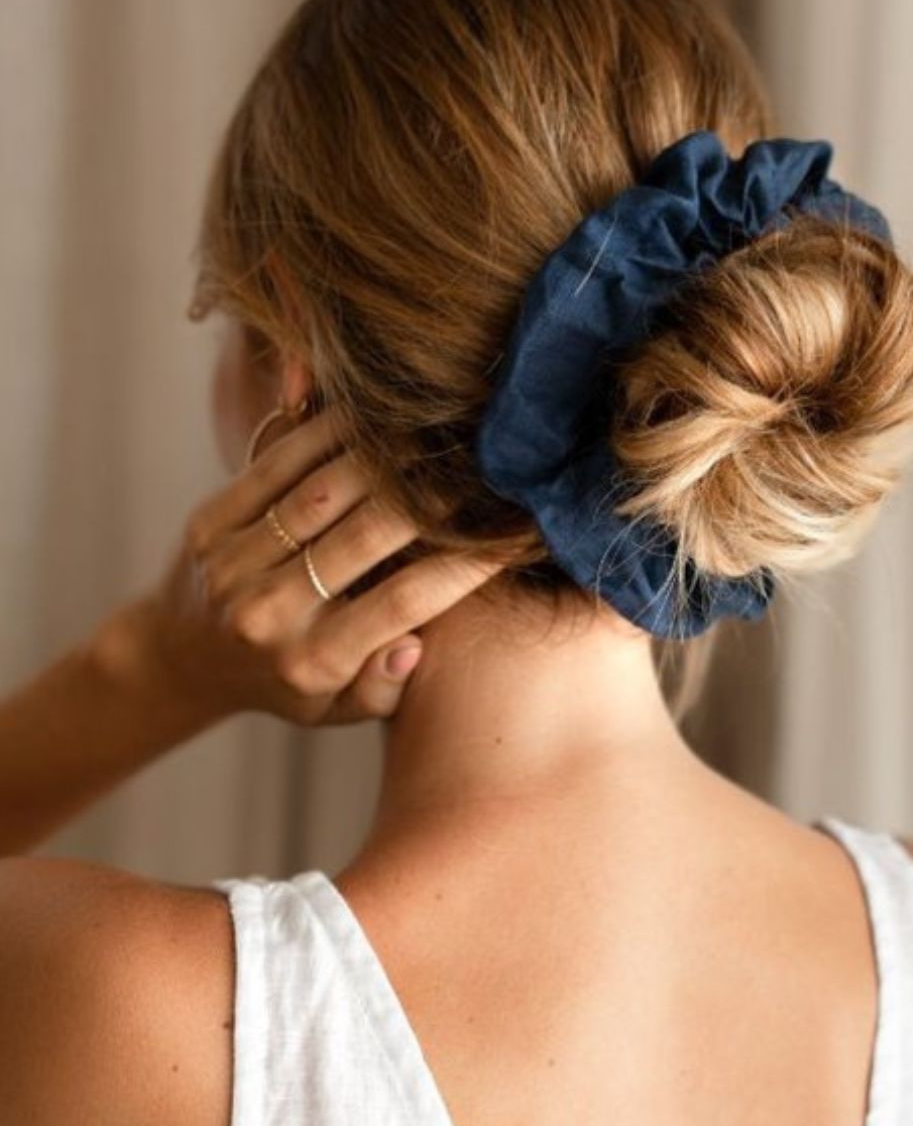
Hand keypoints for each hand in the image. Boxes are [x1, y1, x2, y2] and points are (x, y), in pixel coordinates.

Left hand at [124, 404, 503, 725]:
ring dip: (389, 456)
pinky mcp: (211, 521)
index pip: (404, 603)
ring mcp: (234, 563)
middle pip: (368, 536)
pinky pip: (278, 466)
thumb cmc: (283, 681)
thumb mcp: (333, 709)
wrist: (180, 657)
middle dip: (436, 496)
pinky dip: (329, 436)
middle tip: (487, 466)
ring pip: (325, 491)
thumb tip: (412, 647)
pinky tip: (376, 416)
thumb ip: (380, 689)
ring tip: (440, 434)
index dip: (466, 564)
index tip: (518, 533)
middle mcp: (268, 613)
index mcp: (311, 662)